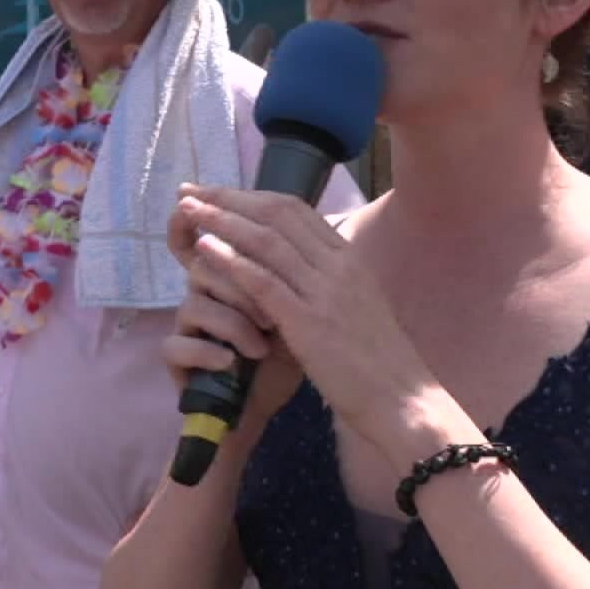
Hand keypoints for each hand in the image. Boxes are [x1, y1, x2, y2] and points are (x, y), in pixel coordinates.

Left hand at [170, 185, 443, 459]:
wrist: (401, 399)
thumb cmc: (377, 361)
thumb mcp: (357, 306)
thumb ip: (330, 281)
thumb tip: (300, 263)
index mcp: (349, 259)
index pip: (295, 210)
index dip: (252, 196)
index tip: (219, 192)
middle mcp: (338, 265)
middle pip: (276, 214)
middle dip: (229, 197)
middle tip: (191, 190)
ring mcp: (324, 292)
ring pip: (266, 240)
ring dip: (222, 220)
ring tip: (188, 210)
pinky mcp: (309, 322)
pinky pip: (264, 281)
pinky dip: (231, 260)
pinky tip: (204, 249)